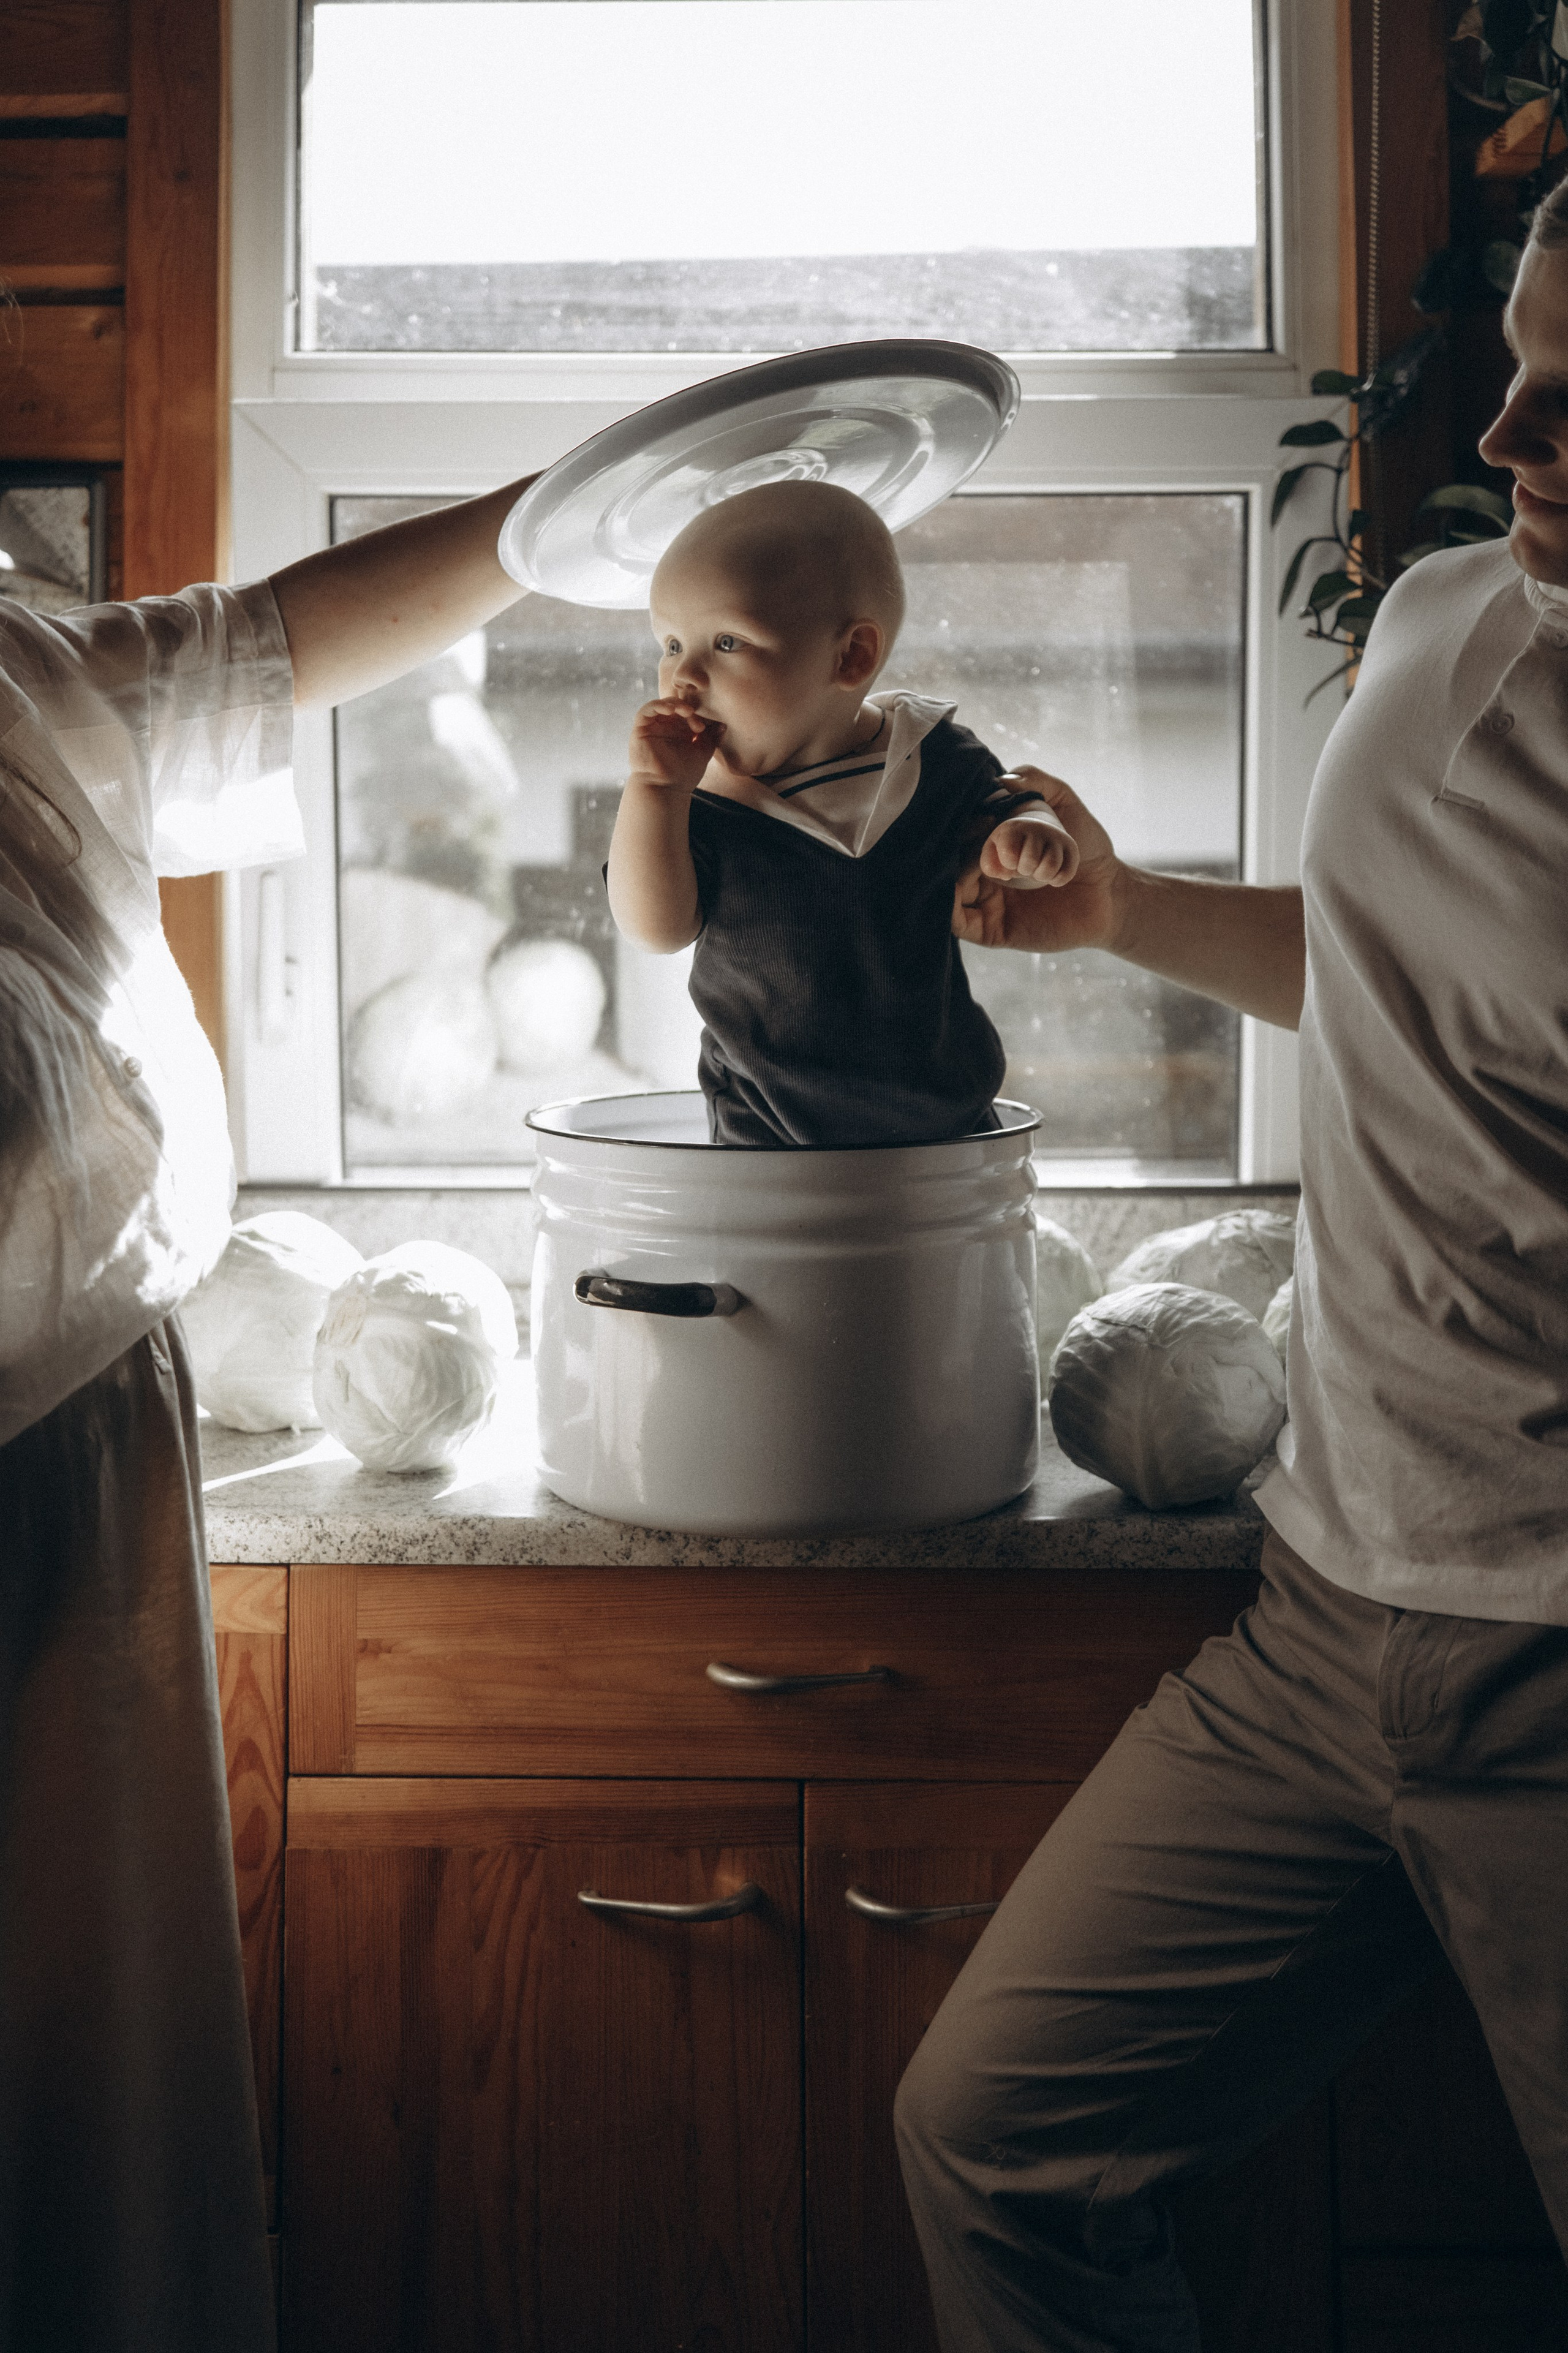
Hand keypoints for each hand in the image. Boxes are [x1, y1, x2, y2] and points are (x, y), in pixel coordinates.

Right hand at [628, 697, 725, 790]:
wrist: (665, 790)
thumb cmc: (683, 775)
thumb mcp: (702, 753)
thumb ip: (711, 738)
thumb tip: (723, 724)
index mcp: (680, 731)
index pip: (688, 712)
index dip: (698, 715)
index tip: (705, 728)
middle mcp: (666, 727)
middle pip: (676, 706)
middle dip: (688, 710)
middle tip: (698, 724)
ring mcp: (653, 727)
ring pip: (662, 705)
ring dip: (675, 704)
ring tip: (687, 711)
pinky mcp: (640, 729)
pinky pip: (646, 710)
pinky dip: (658, 705)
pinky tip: (670, 709)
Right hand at [953, 767, 1122, 951]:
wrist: (1111, 890)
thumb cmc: (1089, 847)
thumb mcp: (1064, 802)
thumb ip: (1036, 781)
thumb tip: (1002, 779)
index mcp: (993, 846)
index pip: (957, 834)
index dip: (964, 823)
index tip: (987, 816)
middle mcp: (984, 874)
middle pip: (949, 861)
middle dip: (965, 847)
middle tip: (994, 838)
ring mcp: (986, 903)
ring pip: (947, 889)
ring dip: (961, 871)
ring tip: (1001, 862)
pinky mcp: (992, 930)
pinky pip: (958, 922)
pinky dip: (950, 905)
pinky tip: (972, 882)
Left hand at [979, 813, 1080, 890]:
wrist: (1035, 831)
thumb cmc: (1010, 847)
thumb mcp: (993, 852)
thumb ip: (989, 865)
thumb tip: (1005, 874)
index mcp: (1013, 828)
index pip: (1010, 854)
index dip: (1008, 864)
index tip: (1010, 859)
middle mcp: (1037, 828)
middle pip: (1030, 861)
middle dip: (1024, 870)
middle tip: (1025, 864)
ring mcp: (1056, 837)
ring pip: (1050, 867)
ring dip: (1040, 875)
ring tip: (1037, 869)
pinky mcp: (1071, 848)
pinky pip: (1066, 874)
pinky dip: (1056, 880)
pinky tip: (1051, 874)